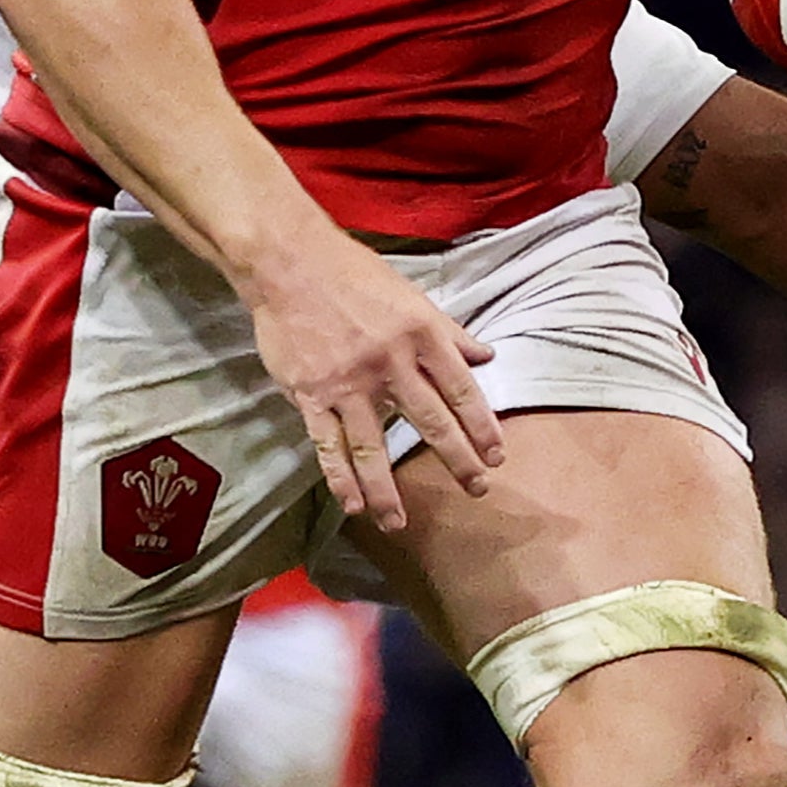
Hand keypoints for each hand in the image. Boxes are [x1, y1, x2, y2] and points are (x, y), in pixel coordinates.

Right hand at [244, 231, 504, 528]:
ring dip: (387, 490)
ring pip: (372, 446)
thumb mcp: (411, 296)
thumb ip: (448, 332)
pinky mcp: (311, 393)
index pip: (461, 388)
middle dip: (458, 460)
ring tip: (400, 522)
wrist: (290, 263)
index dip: (482, 425)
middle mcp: (390, 362)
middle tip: (477, 489)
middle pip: (430, 421)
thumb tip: (486, 356)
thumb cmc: (353, 275)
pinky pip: (328, 444)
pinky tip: (352, 504)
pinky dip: (340, 477)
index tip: (497, 454)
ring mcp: (348, 383)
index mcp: (420, 334)